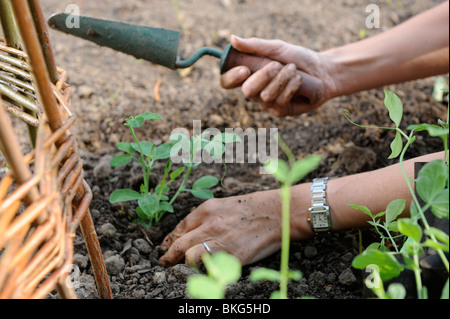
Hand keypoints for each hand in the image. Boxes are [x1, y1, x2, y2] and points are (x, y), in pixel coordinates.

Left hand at [159, 186, 313, 266]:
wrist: (278, 212)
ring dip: (182, 264)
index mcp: (207, 210)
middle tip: (164, 261)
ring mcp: (220, 241)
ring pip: (189, 257)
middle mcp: (210, 225)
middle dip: (168, 255)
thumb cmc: (254, 207)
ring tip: (178, 269)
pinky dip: (204, 272)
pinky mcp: (232, 257)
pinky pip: (210, 268)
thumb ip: (207, 217)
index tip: (165, 246)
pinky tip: (202, 274)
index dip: (169, 239)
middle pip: (179, 244)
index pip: (180, 227)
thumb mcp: (225, 205)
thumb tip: (192, 232)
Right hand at [220, 35, 336, 116]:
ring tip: (294, 70)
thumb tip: (233, 39)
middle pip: (247, 90)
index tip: (244, 69)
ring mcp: (267, 103)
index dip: (231, 78)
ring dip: (282, 79)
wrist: (323, 71)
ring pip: (265, 96)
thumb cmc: (298, 58)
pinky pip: (279, 102)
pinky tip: (299, 80)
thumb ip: (255, 46)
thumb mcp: (277, 48)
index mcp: (249, 75)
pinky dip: (290, 88)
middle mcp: (255, 91)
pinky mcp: (280, 111)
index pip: (227, 82)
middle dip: (264, 76)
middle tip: (278, 65)